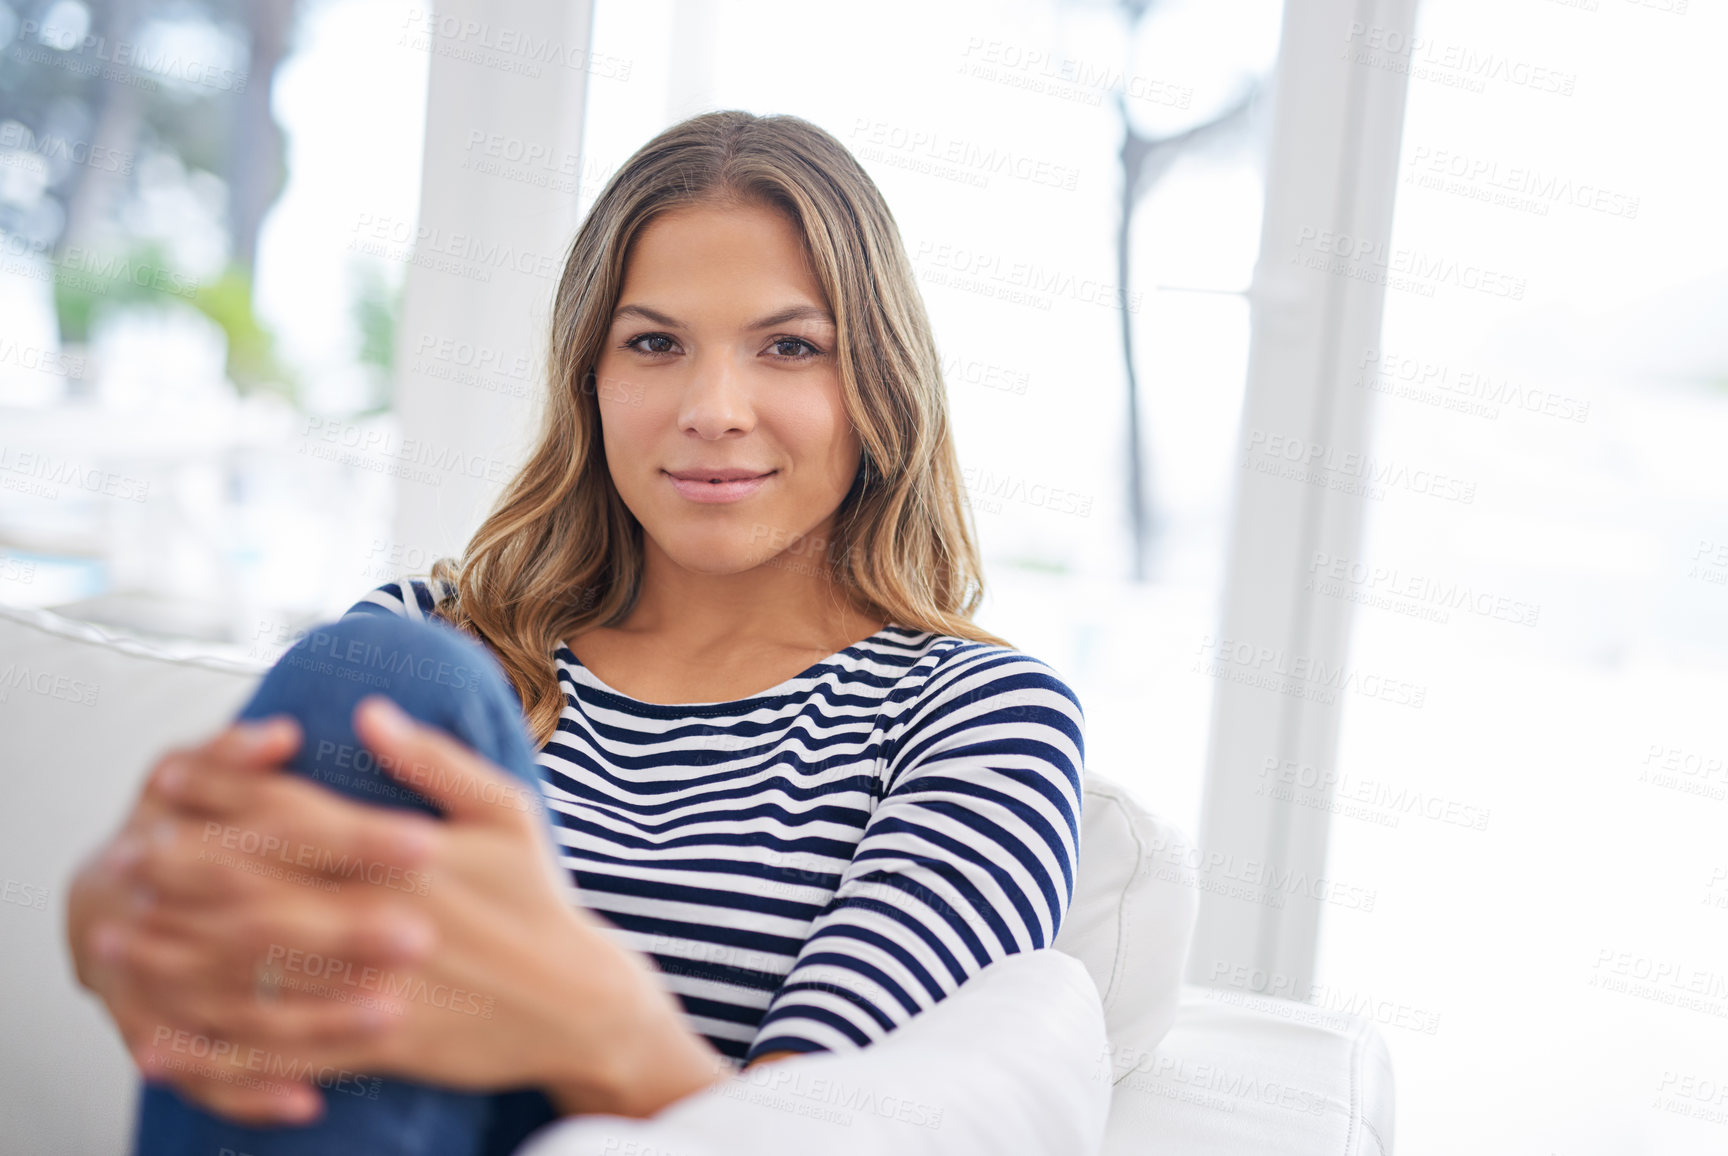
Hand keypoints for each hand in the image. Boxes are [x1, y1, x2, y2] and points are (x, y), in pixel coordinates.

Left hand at [95, 696, 726, 1120]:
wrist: (579, 1001)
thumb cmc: (539, 900)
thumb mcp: (506, 813)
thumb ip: (436, 761)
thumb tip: (372, 711)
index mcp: (406, 855)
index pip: (296, 812)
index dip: (225, 790)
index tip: (167, 777)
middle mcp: (382, 917)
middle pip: (259, 889)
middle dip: (181, 872)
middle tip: (122, 855)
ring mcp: (376, 985)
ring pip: (259, 972)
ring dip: (179, 957)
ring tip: (120, 942)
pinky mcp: (377, 1047)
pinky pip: (282, 1054)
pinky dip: (217, 1054)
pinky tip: (163, 1045)